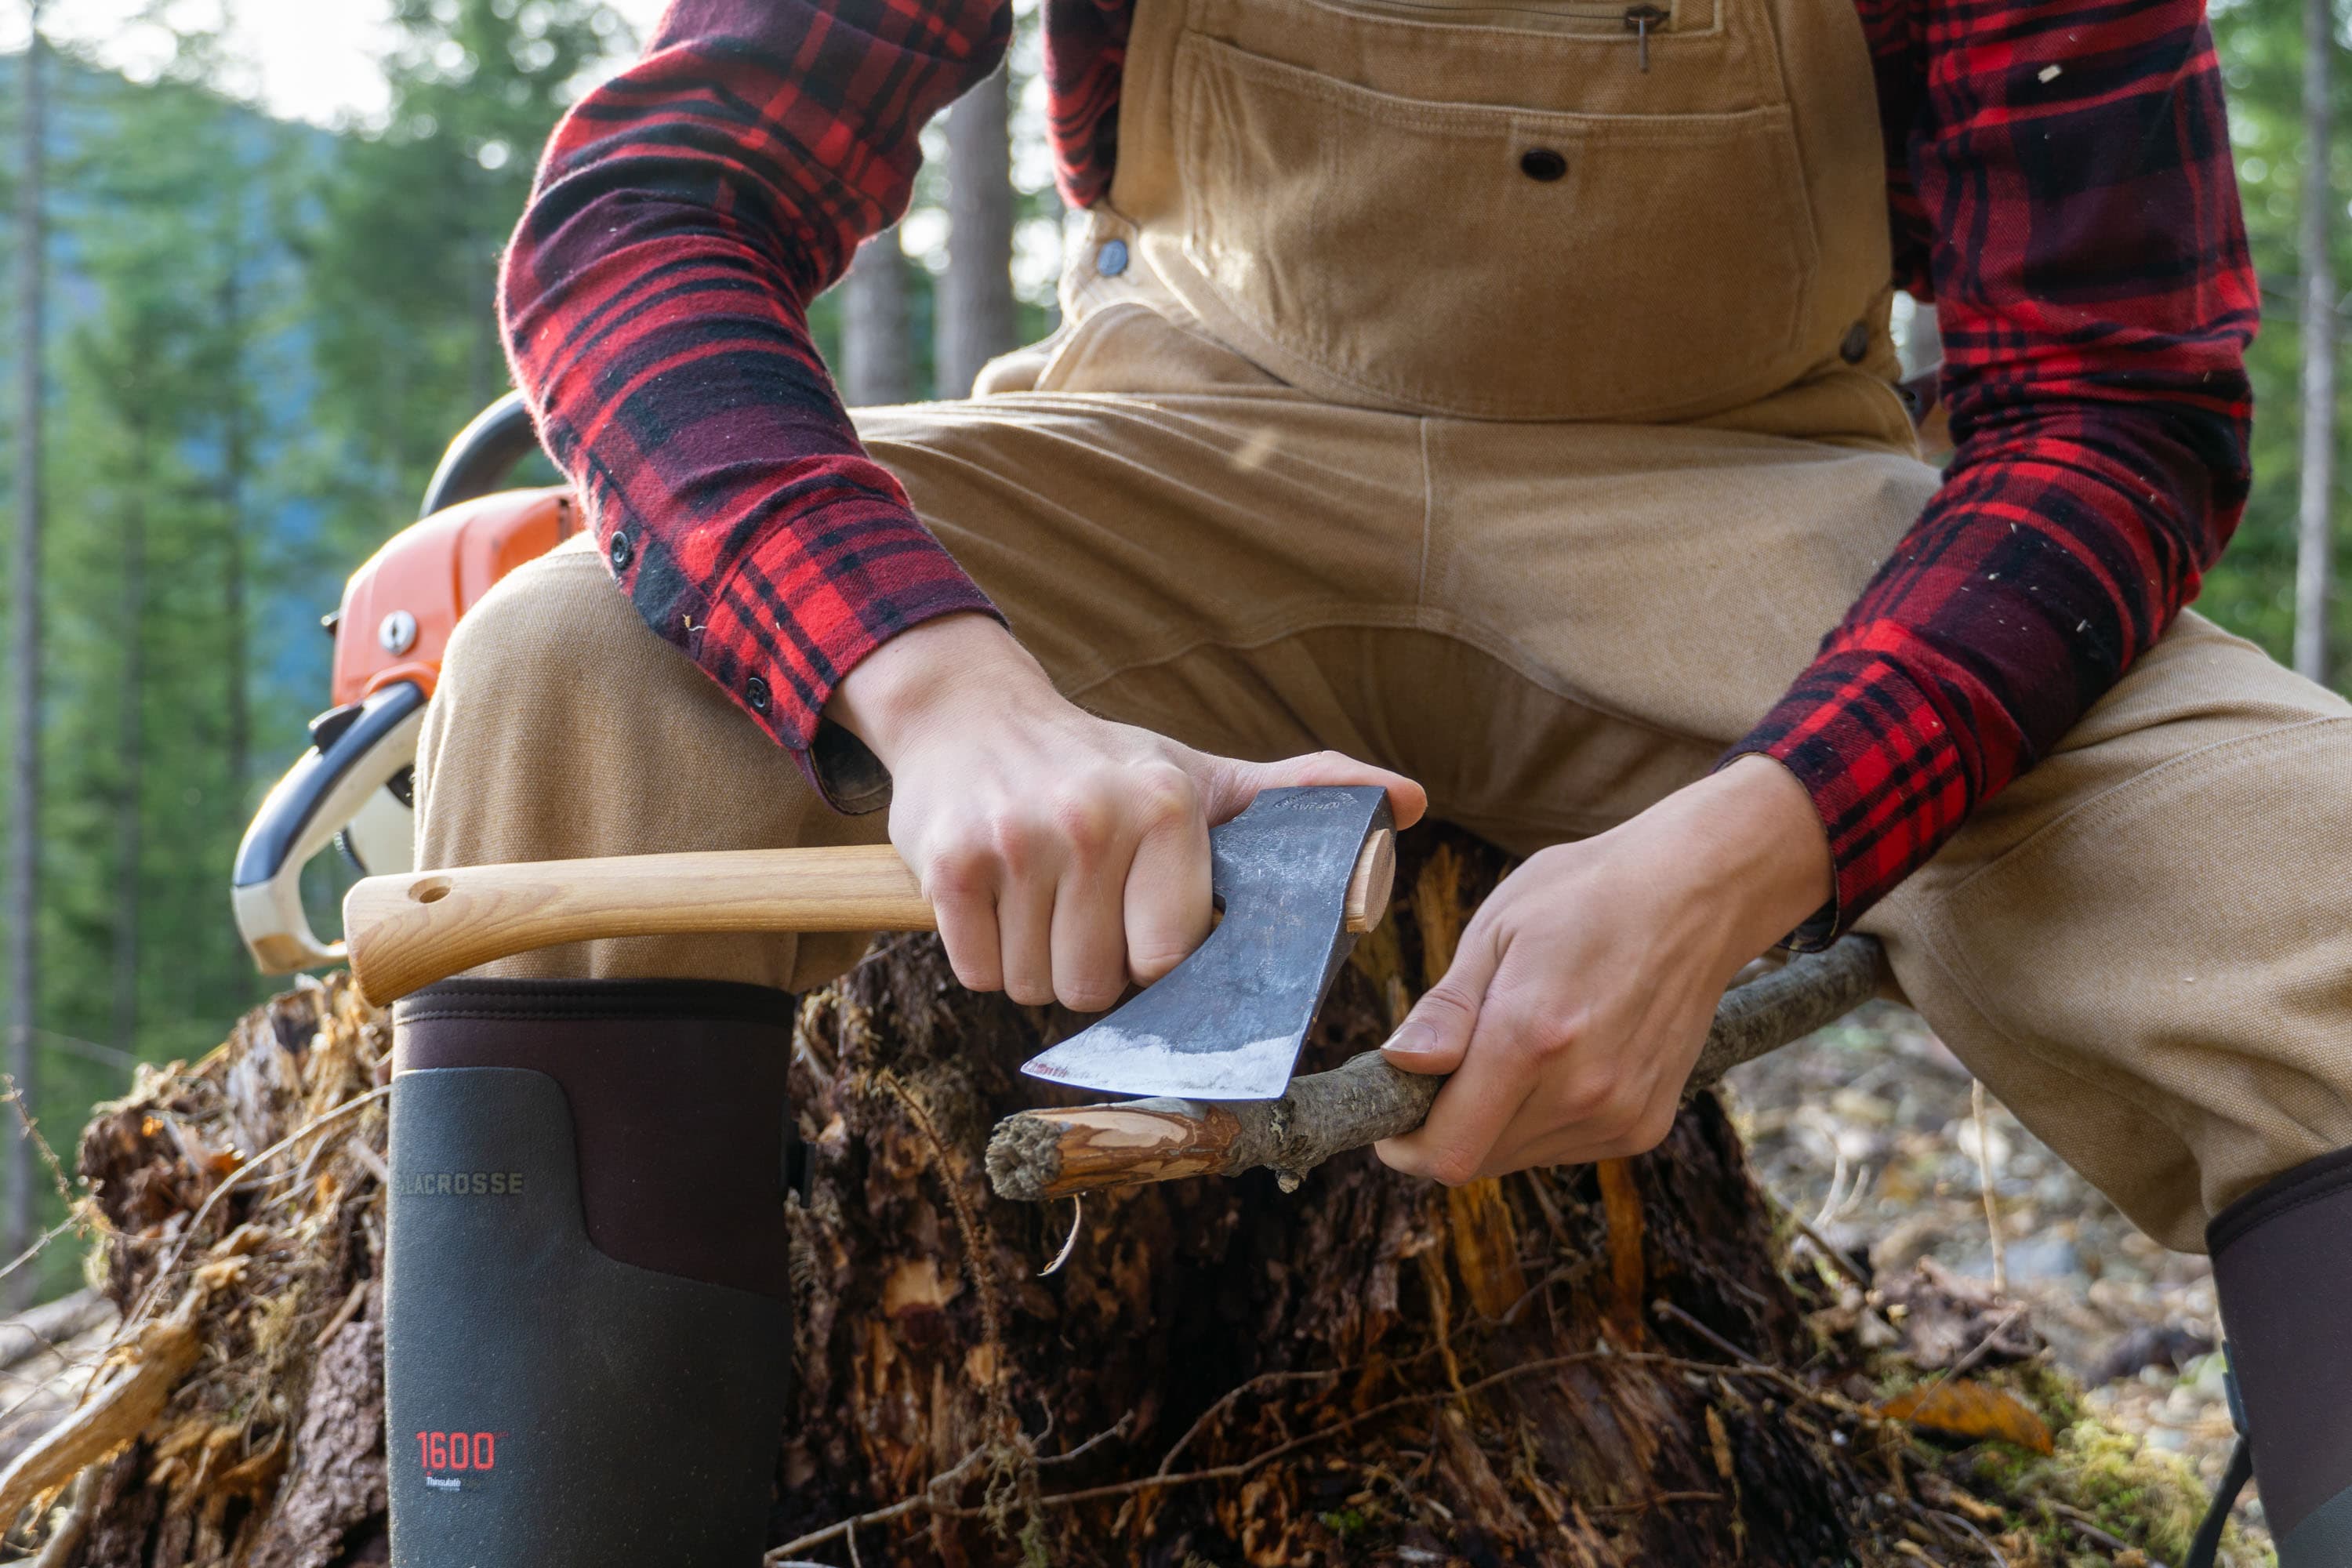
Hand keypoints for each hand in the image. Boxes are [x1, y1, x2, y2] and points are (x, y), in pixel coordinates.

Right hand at [826, 614, 1426, 1010]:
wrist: (970, 714)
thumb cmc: (1101, 764)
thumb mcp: (1203, 777)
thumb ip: (1304, 797)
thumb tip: (1412, 802)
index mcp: (1167, 806)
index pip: (1170, 959)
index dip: (1157, 962)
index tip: (1143, 925)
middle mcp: (1092, 820)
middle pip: (1098, 986)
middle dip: (1092, 971)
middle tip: (1085, 914)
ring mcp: (1015, 843)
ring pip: (1035, 989)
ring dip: (1036, 968)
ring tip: (1044, 907)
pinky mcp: (947, 866)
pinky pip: (976, 972)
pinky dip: (984, 957)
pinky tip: (997, 904)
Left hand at [1372, 757, 1829, 1182]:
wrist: (1697, 891)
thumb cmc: (1588, 893)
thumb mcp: (1497, 928)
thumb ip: (1447, 1009)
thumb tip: (1399, 1062)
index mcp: (1531, 1037)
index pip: (1450, 1150)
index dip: (1406, 1146)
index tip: (1391, 1117)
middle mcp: (1582, 1090)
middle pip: (1478, 1159)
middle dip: (1443, 1124)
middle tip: (1445, 1065)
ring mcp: (1621, 1113)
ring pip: (1518, 1156)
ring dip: (1492, 1121)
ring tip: (1511, 1047)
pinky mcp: (1647, 1123)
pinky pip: (1564, 1146)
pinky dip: (1540, 1117)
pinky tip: (1555, 1059)